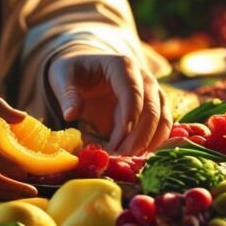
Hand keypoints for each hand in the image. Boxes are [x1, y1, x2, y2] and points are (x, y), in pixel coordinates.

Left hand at [47, 46, 170, 153]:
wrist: (87, 70)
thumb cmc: (75, 72)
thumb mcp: (64, 77)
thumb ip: (68, 95)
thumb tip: (70, 115)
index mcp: (123, 66)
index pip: (133, 90)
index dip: (129, 114)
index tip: (121, 136)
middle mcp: (144, 78)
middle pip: (151, 108)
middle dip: (138, 135)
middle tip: (121, 156)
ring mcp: (153, 94)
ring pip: (161, 120)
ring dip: (147, 142)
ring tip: (126, 159)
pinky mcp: (154, 110)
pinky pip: (162, 128)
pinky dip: (153, 143)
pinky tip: (137, 157)